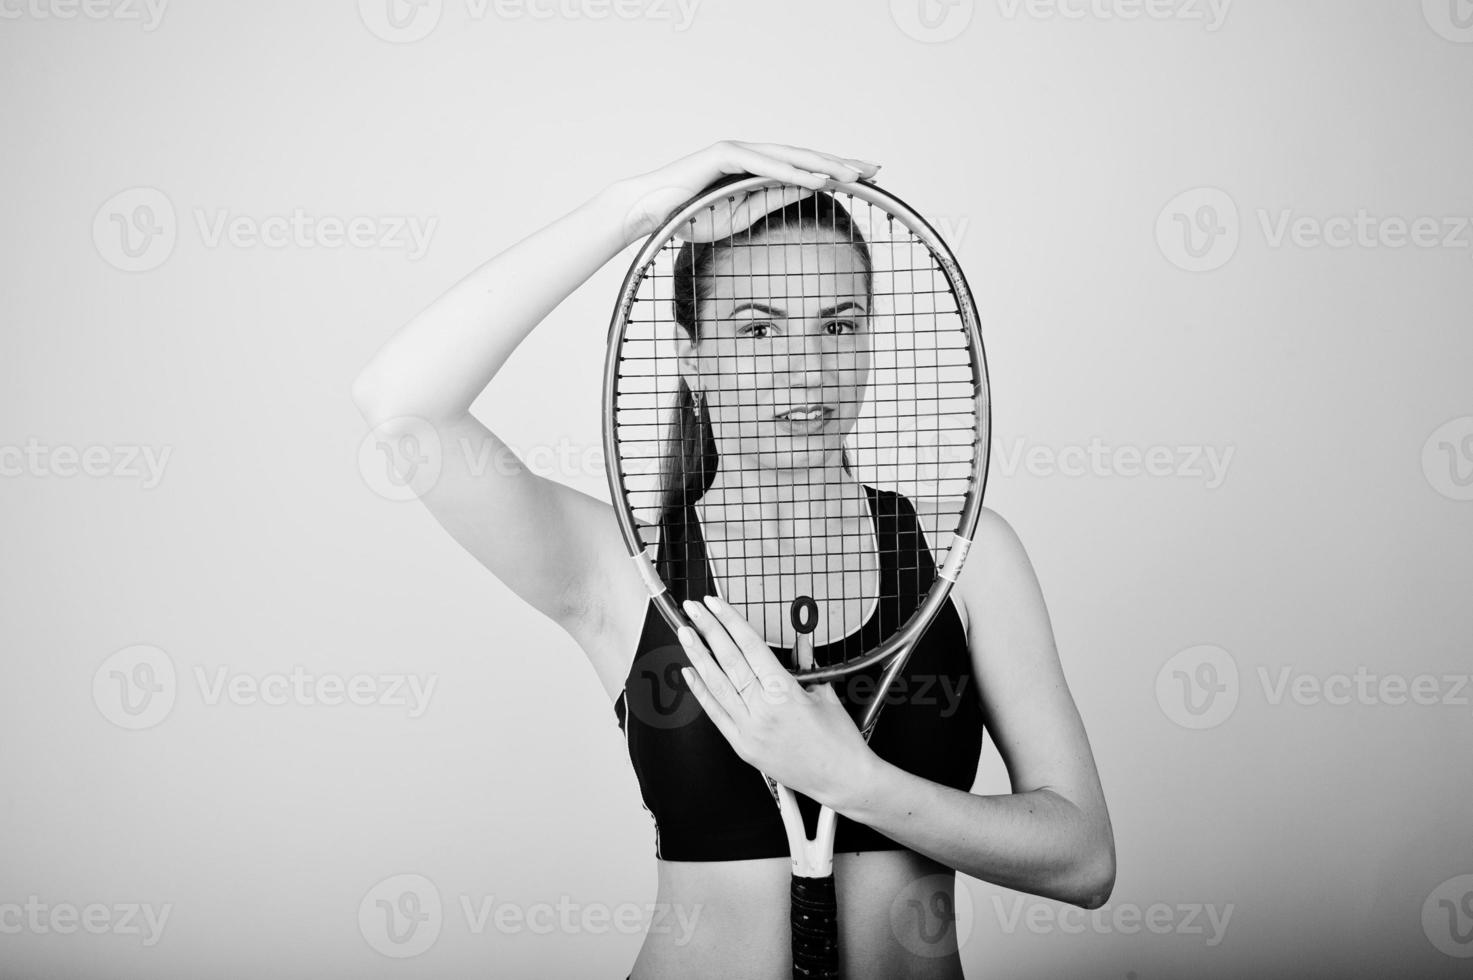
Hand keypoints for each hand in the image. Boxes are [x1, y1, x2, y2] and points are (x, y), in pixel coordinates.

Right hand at [616, 140, 881, 245]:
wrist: (651, 213)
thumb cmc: (690, 218)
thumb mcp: (743, 215)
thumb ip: (773, 199)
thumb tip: (808, 188)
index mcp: (756, 167)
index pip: (803, 166)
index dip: (835, 170)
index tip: (865, 179)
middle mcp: (752, 153)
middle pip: (805, 155)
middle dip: (841, 161)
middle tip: (875, 170)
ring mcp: (738, 150)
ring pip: (792, 156)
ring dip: (825, 164)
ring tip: (855, 174)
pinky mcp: (725, 155)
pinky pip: (766, 165)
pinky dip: (794, 172)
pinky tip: (819, 179)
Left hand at [676, 593, 874, 808]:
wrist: (842, 781)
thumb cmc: (840, 741)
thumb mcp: (825, 693)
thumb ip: (806, 665)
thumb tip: (798, 643)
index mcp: (784, 693)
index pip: (750, 647)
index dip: (730, 622)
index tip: (715, 604)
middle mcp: (762, 711)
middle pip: (729, 661)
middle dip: (708, 630)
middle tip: (693, 609)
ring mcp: (749, 730)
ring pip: (716, 686)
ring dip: (698, 656)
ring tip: (685, 633)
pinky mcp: (743, 746)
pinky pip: (716, 714)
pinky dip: (701, 692)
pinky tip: (689, 673)